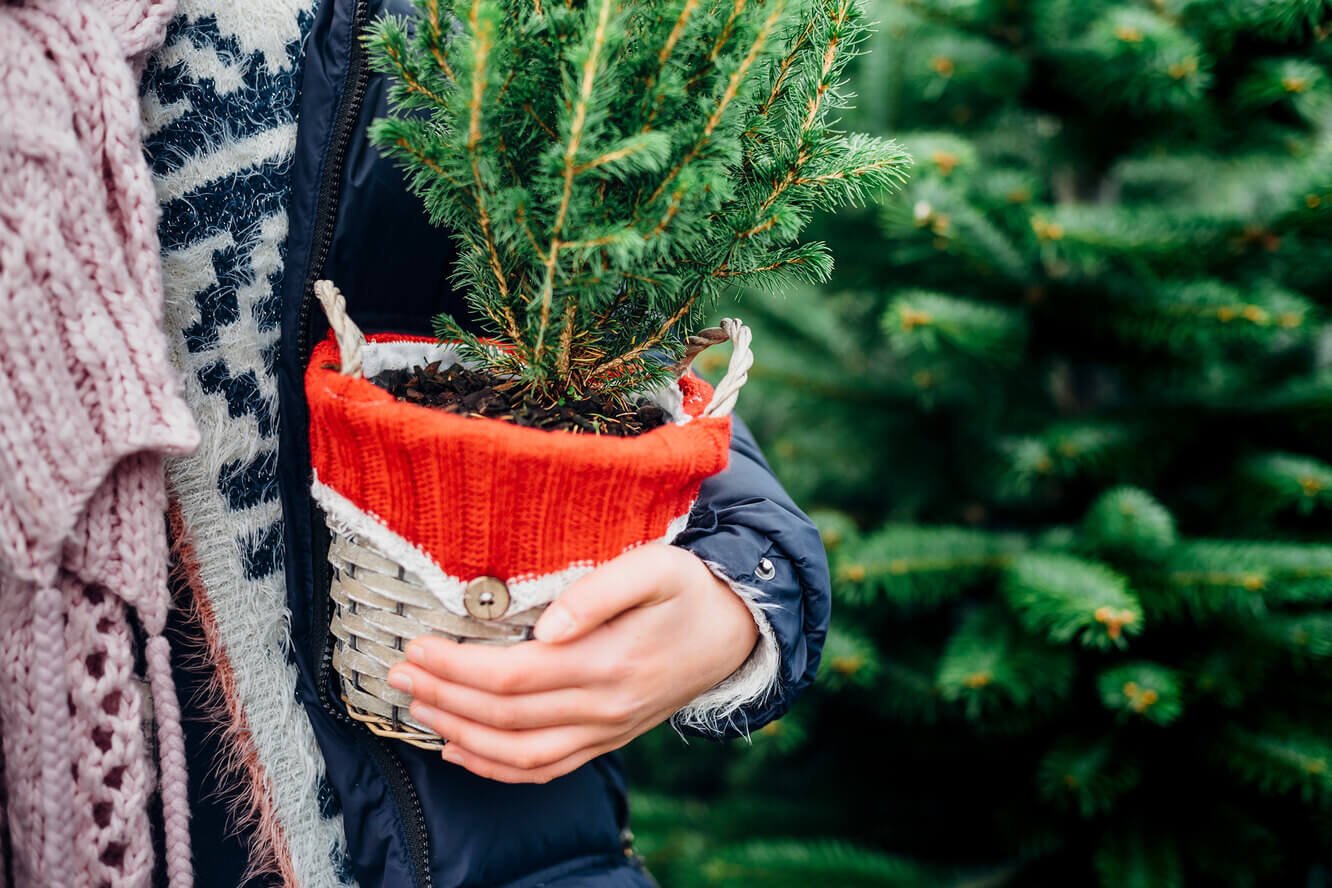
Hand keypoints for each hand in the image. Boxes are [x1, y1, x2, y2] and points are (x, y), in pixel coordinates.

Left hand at [386, 543, 758, 782]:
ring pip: (518, 754)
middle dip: (443, 696)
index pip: (514, 676)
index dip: (457, 666)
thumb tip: (545, 626)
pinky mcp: (608, 740)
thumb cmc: (690, 588)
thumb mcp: (655, 567)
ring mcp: (606, 731)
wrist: (738, 630)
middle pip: (504, 716)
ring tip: (417, 708)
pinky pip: (544, 768)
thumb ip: (600, 591)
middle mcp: (604, 708)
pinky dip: (495, 768)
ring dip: (459, 735)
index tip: (416, 646)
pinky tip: (458, 751)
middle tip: (398, 673)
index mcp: (610, 663)